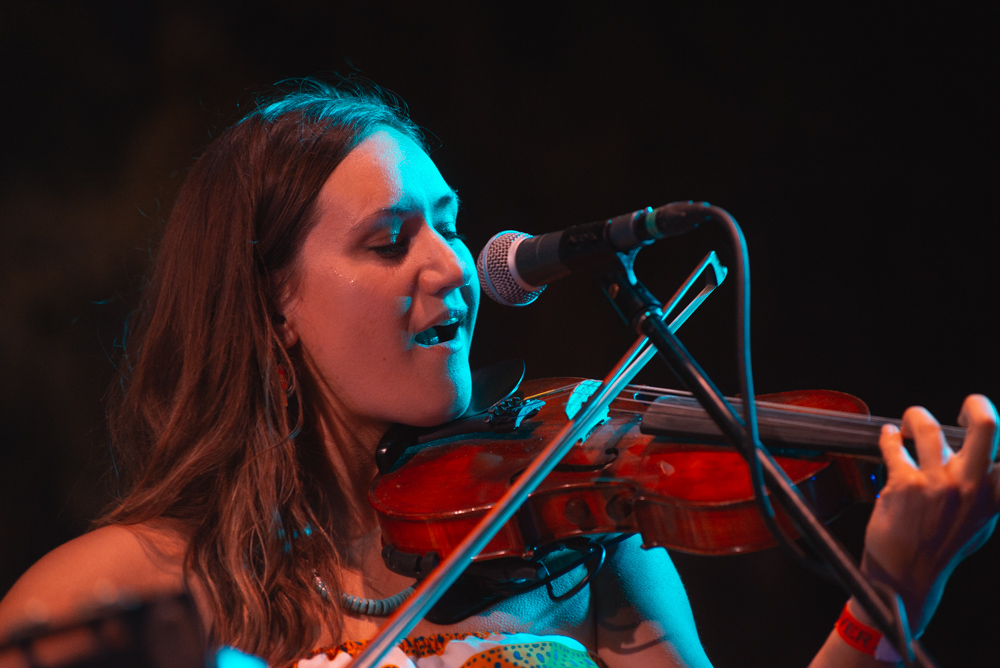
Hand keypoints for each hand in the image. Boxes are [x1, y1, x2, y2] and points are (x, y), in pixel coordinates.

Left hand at [860, 394, 999, 634]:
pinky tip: (887, 437)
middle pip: (986, 425)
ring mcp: (936, 483)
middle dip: (975, 404)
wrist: (907, 576)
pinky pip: (893, 445)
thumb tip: (991, 463)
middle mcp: (970, 486)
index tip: (986, 422)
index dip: (997, 428)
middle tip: (964, 408)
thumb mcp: (979, 524)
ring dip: (913, 417)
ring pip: (926, 425)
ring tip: (907, 426)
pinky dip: (887, 436)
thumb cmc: (941, 548)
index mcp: (994, 495)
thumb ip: (988, 493)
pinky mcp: (903, 484)